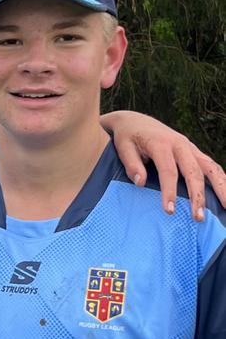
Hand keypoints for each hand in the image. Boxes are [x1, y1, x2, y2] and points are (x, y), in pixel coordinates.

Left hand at [101, 110, 225, 220]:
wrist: (134, 121)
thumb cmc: (127, 136)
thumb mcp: (123, 147)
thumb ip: (131, 164)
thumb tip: (140, 182)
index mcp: (161, 143)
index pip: (168, 171)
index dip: (169, 191)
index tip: (169, 210)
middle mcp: (179, 144)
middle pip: (193, 171)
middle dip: (197, 195)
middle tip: (198, 217)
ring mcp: (189, 147)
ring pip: (210, 167)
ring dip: (220, 187)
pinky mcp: (193, 151)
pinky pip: (211, 165)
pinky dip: (221, 180)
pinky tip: (224, 195)